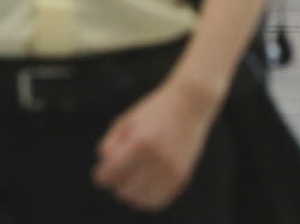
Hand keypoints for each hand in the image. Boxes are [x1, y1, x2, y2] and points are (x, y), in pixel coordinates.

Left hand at [93, 78, 220, 210]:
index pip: (107, 177)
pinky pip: (159, 201)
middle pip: (122, 191)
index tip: (106, 167)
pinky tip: (147, 185)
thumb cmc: (155, 110)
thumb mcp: (126, 120)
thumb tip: (105, 173)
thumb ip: (108, 147)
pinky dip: (148, 198)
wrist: (191, 102)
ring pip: (140, 201)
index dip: (101, 174)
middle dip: (118, 182)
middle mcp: (158, 158)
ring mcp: (173, 168)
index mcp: (140, 143)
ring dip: (133, 192)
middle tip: (124, 169)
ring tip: (135, 178)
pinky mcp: (183, 174)